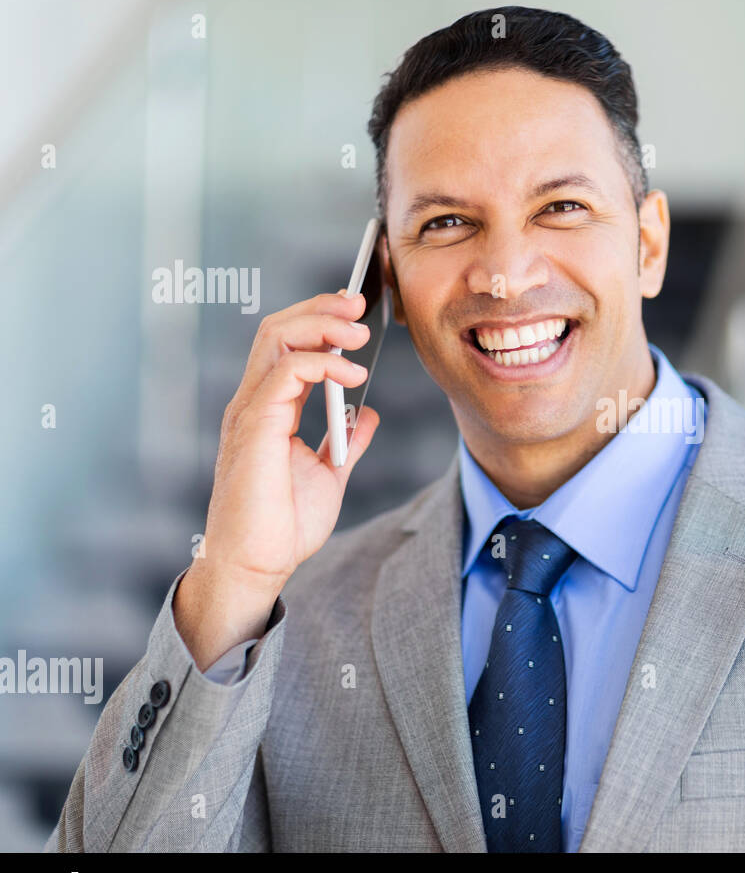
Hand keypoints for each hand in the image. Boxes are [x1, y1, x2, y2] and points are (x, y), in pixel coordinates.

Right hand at [174, 291, 379, 668]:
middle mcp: (254, 403)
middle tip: (359, 306)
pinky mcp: (255, 426)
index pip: (286, 344)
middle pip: (278, 329)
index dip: (319, 320)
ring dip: (323, 326)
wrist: (257, 566)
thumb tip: (366, 414)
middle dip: (320, 309)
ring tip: (359, 334)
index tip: (356, 313)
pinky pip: (286, 372)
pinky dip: (323, 363)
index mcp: (268, 410)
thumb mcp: (329, 475)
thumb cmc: (282, 528)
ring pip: (277, 338)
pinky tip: (352, 375)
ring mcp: (251, 412)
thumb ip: (345, 441)